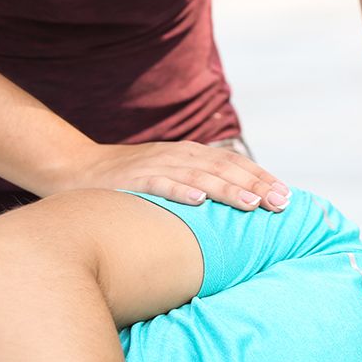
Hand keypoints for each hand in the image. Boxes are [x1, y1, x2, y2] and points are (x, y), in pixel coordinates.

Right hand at [63, 141, 289, 211]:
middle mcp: (178, 156)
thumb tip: (242, 206)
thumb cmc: (131, 181)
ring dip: (227, 189)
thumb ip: (202, 186)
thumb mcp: (171, 177)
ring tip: (252, 203)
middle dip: (256, 185)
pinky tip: (199, 201)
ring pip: (199, 176)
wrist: (74, 168)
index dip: (262, 177)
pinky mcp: (131, 180)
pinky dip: (180, 191)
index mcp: (191, 155)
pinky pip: (159, 184)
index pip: (234, 164)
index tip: (287, 196)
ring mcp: (155, 166)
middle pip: (225, 169)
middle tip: (281, 203)